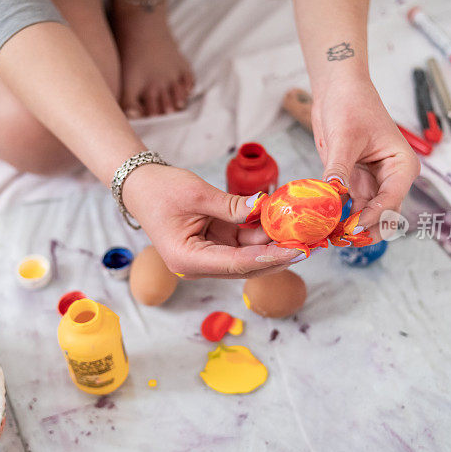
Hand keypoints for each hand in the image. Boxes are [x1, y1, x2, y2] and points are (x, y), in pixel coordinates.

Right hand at [122, 164, 299, 278]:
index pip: (237, 264)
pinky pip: (243, 243)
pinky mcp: (215, 244)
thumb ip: (231, 206)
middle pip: (246, 265)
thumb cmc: (161, 190)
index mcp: (188, 260)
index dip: (269, 257)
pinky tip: (283, 223)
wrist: (140, 185)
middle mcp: (199, 265)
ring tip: (303, 232)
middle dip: (278, 255)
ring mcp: (208, 255)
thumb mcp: (198, 194)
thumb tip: (263, 209)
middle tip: (310, 245)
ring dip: (273, 244)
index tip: (296, 251)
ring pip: (248, 255)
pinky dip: (261, 233)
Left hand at [311, 79, 419, 233]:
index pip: (391, 199)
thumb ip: (339, 168)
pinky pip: (350, 207)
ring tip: (329, 236)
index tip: (352, 228)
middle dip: (365, 229)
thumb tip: (333, 193)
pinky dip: (339, 217)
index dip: (373, 217)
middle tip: (341, 239)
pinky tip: (324, 225)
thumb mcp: (344, 137)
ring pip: (367, 216)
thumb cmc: (350, 104)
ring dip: (350, 227)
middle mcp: (391, 178)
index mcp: (401, 166)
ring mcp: (373, 182)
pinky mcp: (354, 182)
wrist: (338, 90)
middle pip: (383, 215)